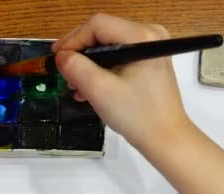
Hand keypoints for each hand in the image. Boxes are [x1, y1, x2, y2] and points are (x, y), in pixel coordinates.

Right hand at [52, 14, 188, 148]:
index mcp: (142, 38)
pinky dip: (101, 70)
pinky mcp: (148, 62)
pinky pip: (118, 57)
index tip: (57, 57)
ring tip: (76, 86)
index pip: (97, 25)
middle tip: (65, 73)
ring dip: (89, 65)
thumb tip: (62, 56)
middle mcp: (150, 36)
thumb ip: (76, 68)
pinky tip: (89, 88)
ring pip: (108, 47)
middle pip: (102, 34)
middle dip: (80, 54)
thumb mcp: (100, 91)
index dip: (72, 40)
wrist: (166, 138)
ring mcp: (150, 49)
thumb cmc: (140, 117)